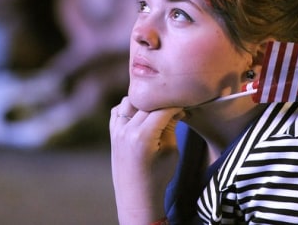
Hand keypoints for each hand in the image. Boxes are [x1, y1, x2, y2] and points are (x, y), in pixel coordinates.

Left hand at [110, 96, 184, 224]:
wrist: (136, 197)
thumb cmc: (158, 177)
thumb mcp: (171, 152)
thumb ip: (171, 126)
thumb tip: (176, 108)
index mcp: (142, 136)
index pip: (162, 108)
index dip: (176, 105)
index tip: (184, 105)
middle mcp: (126, 130)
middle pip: (146, 102)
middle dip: (162, 101)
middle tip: (173, 107)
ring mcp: (117, 131)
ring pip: (129, 100)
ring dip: (143, 101)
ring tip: (156, 110)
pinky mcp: (112, 133)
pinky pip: (118, 110)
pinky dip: (129, 107)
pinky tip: (140, 114)